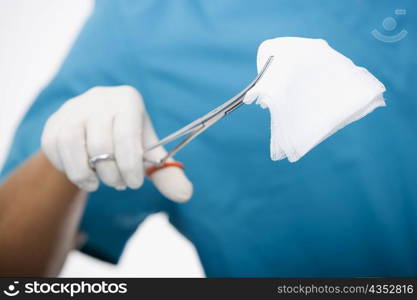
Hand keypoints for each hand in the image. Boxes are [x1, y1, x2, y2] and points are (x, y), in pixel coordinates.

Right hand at [41, 85, 192, 201]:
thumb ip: (167, 173)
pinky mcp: (53, 121)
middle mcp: (99, 98)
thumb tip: (185, 195)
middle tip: (118, 184)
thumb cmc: (128, 142)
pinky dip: (67, 168)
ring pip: (71, 145)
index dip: (130, 166)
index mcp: (128, 100)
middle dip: (111, 174)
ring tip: (97, 184)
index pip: (127, 135)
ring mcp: (73, 108)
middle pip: (100, 145)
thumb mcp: (148, 154)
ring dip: (84, 174)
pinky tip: (81, 173)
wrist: (97, 129)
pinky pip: (53, 148)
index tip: (134, 183)